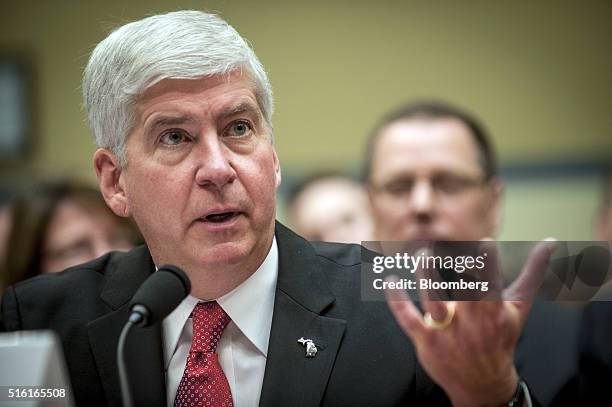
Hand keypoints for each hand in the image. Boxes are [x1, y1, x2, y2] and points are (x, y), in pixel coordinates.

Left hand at [385, 239, 555, 406]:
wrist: (483, 383)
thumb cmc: (501, 336)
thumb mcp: (518, 306)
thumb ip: (532, 272)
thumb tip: (551, 241)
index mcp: (494, 313)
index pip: (492, 287)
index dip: (489, 266)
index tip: (486, 243)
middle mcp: (471, 323)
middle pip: (464, 294)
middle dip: (459, 272)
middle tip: (452, 247)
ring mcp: (446, 332)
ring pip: (434, 303)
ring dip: (427, 279)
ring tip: (422, 255)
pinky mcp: (425, 340)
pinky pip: (409, 318)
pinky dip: (398, 300)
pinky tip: (391, 280)